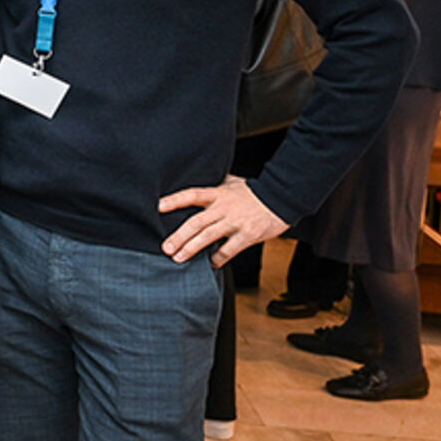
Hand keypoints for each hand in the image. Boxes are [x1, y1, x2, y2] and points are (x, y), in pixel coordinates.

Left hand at [159, 175, 287, 265]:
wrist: (281, 198)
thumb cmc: (254, 191)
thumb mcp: (232, 182)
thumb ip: (215, 185)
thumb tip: (198, 177)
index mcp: (218, 193)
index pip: (192, 194)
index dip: (174, 200)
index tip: (158, 206)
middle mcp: (224, 208)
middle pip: (196, 222)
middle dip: (179, 236)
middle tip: (166, 248)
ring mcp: (235, 222)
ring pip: (208, 237)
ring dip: (191, 249)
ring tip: (178, 258)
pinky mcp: (248, 235)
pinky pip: (228, 250)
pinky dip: (218, 258)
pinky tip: (210, 263)